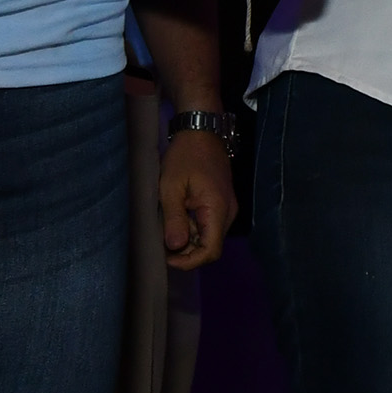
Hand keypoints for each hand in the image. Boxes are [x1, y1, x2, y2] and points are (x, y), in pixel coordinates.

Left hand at [160, 130, 237, 268]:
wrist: (201, 131)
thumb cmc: (184, 157)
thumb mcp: (171, 187)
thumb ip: (174, 219)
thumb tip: (175, 247)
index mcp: (217, 209)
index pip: (211, 251)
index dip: (189, 261)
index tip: (167, 256)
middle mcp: (228, 212)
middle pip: (211, 247)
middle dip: (187, 252)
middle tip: (163, 242)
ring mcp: (227, 207)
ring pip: (210, 237)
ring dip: (189, 239)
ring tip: (168, 226)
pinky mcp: (222, 202)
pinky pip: (210, 225)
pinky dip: (194, 228)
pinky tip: (178, 216)